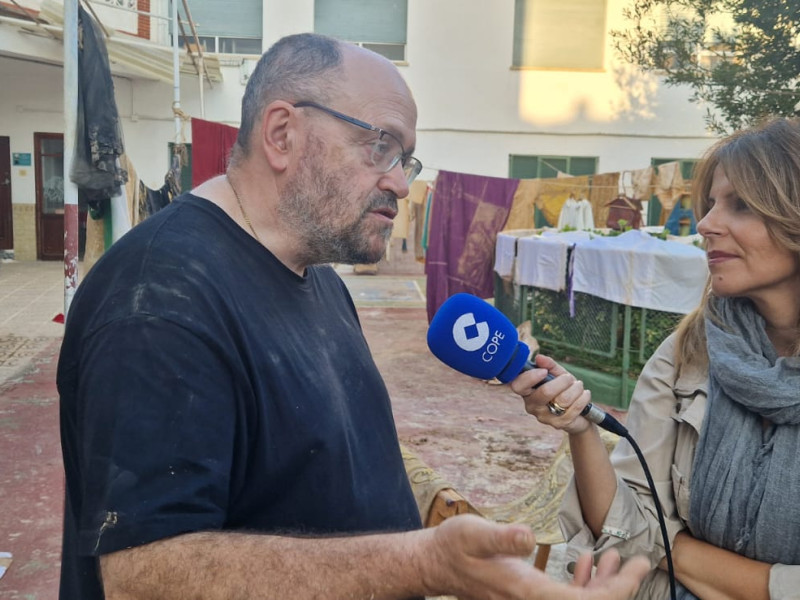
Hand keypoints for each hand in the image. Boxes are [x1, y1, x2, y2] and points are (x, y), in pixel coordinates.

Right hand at [422, 514, 647, 599]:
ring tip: (614, 558)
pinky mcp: (528, 595)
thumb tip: (528, 536)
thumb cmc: (453, 547)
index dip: (618, 589)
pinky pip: (565, 598)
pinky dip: (583, 583)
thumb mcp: (473, 533)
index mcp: (527, 592)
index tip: (638, 566)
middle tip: (639, 561)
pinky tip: (588, 561)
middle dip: (618, 587)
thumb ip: (501, 536)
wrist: (435, 563)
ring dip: (602, 584)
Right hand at [509, 354, 593, 434]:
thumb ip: (549, 365)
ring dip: (576, 389)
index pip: (518, 386)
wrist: (579, 414)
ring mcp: (544, 417)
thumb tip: (539, 358)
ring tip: (579, 386)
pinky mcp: (559, 424)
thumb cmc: (564, 391)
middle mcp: (532, 406)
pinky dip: (583, 398)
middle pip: (545, 392)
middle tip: (569, 378)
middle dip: (562, 381)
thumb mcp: (557, 375)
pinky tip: (585, 395)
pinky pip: (574, 408)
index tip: (543, 371)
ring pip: (563, 399)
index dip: (529, 377)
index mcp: (527, 391)